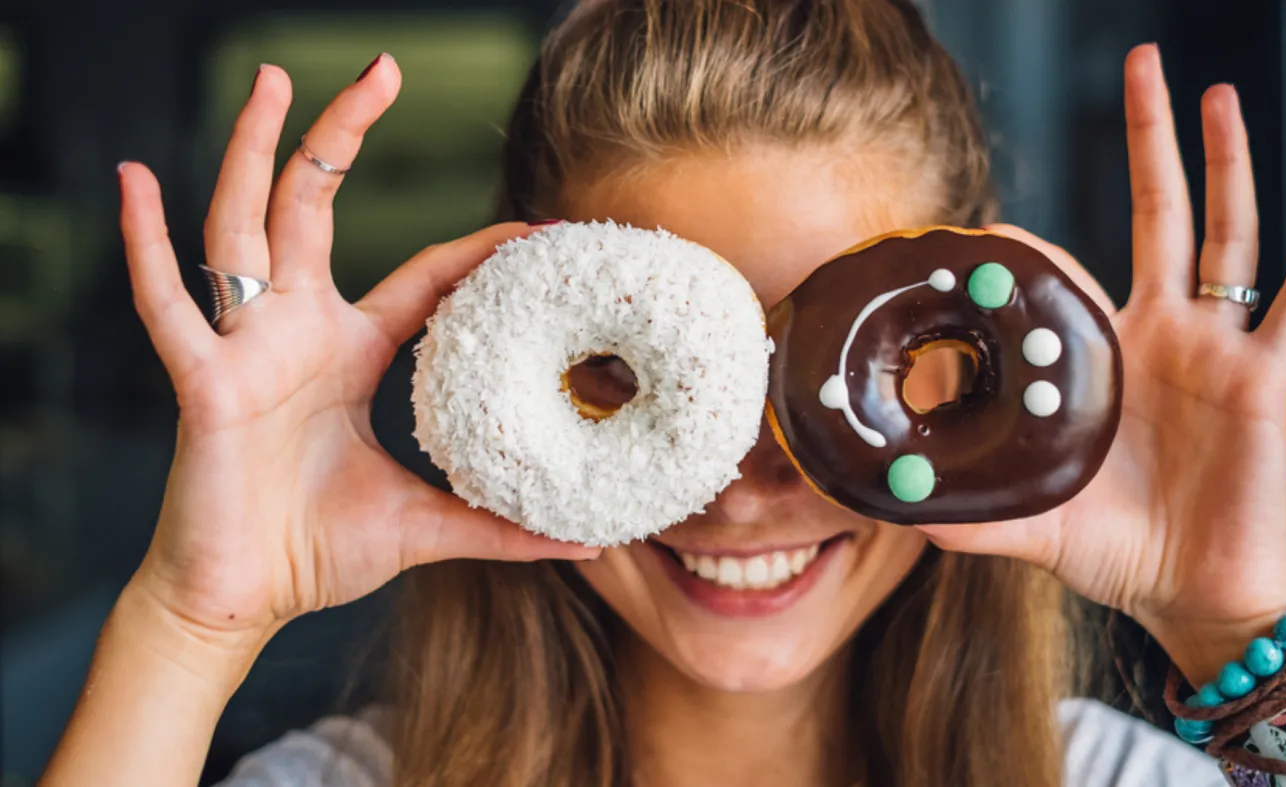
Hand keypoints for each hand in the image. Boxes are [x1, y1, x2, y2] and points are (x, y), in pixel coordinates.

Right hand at [122, 56, 595, 647]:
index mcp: (348, 352)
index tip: (535, 224)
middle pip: (318, 207)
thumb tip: (582, 540)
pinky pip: (166, 304)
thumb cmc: (316, 551)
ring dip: (255, 150)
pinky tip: (135, 179)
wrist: (240, 600)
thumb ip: (499, 528)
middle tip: (382, 69)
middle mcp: (296, 332)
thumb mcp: (426, 526)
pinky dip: (145, 245)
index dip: (476, 249)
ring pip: (246, 226)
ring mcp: (246, 348)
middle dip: (344, 135)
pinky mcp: (203, 381)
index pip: (422, 277)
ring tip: (271, 78)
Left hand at [919, 44, 1285, 682]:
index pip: (1069, 277)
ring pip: (1225, 237)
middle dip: (1151, 144)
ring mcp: (1215, 350)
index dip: (1035, 251)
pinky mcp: (1262, 379)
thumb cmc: (1118, 550)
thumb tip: (895, 512)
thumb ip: (972, 514)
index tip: (988, 226)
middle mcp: (1162, 337)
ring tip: (1217, 95)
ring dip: (1224, 165)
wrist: (1195, 590)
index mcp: (1104, 360)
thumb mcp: (1033, 524)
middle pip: (1159, 217)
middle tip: (1143, 65)